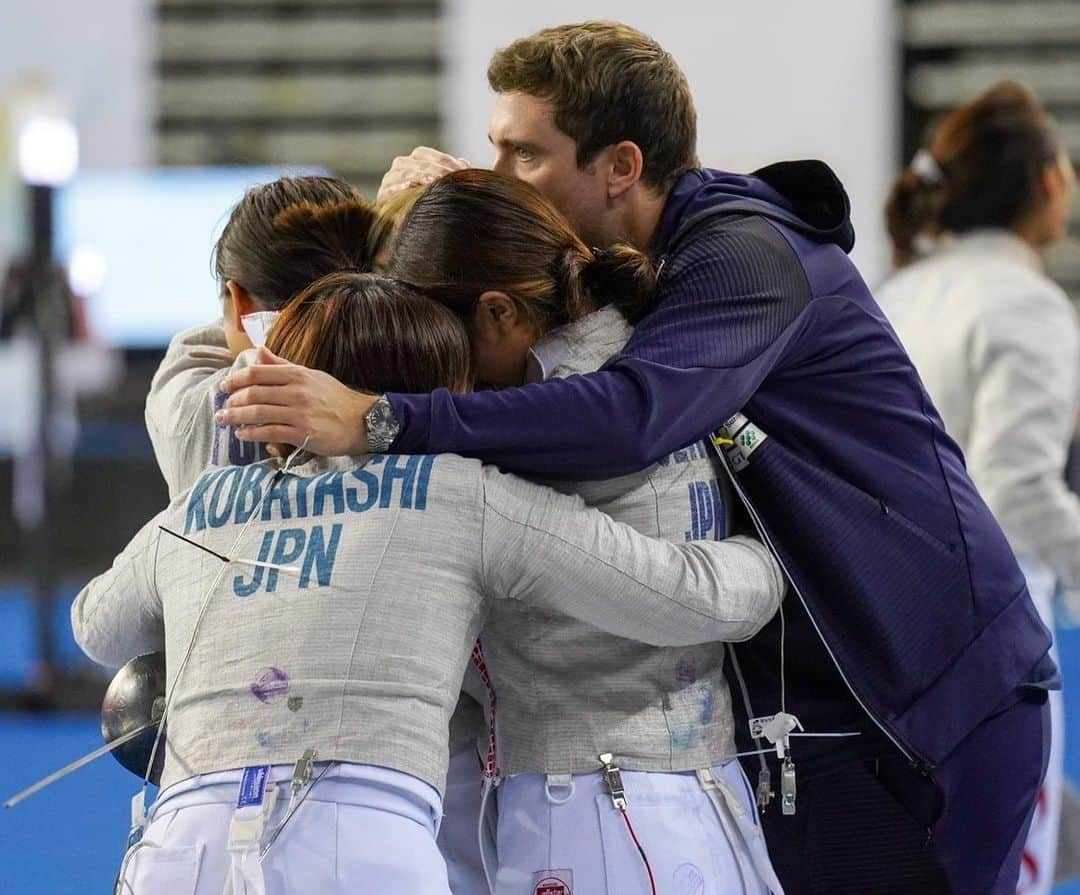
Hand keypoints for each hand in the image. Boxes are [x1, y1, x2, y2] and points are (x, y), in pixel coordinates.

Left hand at [216, 347, 377, 455]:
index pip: (258, 372)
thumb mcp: (312, 376)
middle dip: (233, 401)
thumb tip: (259, 352)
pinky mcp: (303, 433)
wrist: (364, 420)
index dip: (236, 379)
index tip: (224, 386)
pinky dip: (252, 434)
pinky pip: (270, 433)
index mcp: (298, 374)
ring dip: (236, 417)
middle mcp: (297, 391)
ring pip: (258, 413)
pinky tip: (243, 434)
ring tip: (225, 420)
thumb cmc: (336, 398)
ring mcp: (300, 413)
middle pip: (254, 393)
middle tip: (222, 407)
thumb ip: (283, 366)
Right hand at [377, 146, 469, 203]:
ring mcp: (389, 180)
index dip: (441, 160)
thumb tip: (463, 162)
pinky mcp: (382, 196)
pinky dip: (398, 187)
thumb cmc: (439, 203)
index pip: (424, 154)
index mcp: (414, 160)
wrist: (422, 231)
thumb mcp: (450, 186)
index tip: (458, 170)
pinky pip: (388, 189)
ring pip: (401, 173)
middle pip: (413, 163)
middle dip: (432, 169)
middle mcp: (400, 167)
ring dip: (418, 176)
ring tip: (433, 181)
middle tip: (447, 177)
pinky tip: (410, 187)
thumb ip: (456, 171)